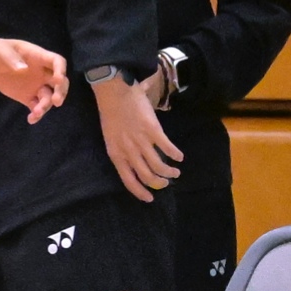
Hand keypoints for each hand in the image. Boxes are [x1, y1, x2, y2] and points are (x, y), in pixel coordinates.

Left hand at [0, 36, 68, 123]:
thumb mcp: (1, 50)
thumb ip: (12, 59)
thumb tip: (23, 69)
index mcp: (39, 57)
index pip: (57, 62)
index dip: (61, 70)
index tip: (58, 80)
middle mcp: (43, 72)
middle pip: (60, 82)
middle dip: (60, 92)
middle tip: (56, 102)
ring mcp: (37, 86)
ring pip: (48, 98)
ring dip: (45, 106)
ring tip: (35, 113)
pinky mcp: (29, 97)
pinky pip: (37, 107)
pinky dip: (36, 114)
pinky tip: (31, 119)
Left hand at [92, 75, 181, 202]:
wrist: (114, 92)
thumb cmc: (111, 112)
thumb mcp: (111, 136)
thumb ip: (122, 149)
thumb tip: (133, 159)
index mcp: (116, 154)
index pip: (128, 181)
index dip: (140, 192)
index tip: (150, 198)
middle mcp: (129, 151)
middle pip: (147, 176)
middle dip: (159, 183)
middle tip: (166, 183)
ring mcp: (141, 142)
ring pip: (158, 165)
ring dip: (169, 172)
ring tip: (175, 172)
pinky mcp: (152, 130)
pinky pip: (166, 147)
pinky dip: (175, 154)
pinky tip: (179, 156)